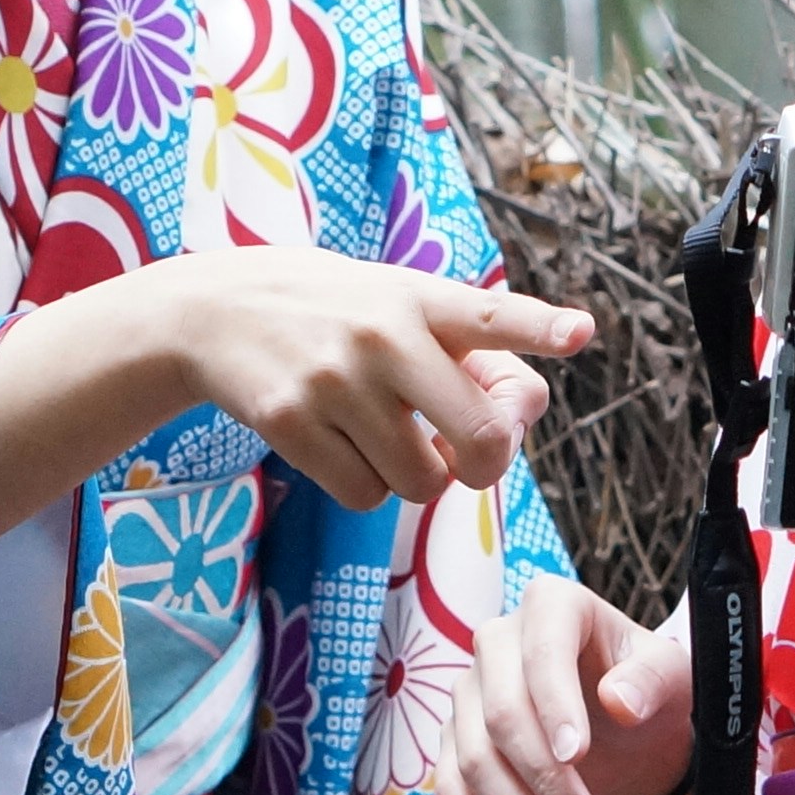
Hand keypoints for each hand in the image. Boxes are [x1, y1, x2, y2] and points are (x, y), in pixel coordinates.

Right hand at [154, 251, 592, 511]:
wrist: (213, 311)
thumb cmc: (335, 314)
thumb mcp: (400, 303)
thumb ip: (472, 352)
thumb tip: (518, 423)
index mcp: (420, 298)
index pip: (491, 314)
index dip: (540, 327)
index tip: (580, 332)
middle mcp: (383, 336)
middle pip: (478, 439)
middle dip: (486, 464)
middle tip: (464, 455)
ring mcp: (335, 381)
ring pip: (421, 483)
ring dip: (414, 475)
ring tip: (381, 431)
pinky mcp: (290, 421)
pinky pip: (365, 496)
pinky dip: (365, 486)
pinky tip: (340, 443)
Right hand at [435, 577, 691, 794]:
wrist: (621, 723)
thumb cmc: (646, 688)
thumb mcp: (670, 677)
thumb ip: (651, 680)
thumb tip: (618, 701)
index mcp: (552, 605)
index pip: (543, 652)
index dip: (555, 706)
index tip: (577, 756)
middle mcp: (498, 639)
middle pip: (502, 713)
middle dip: (543, 778)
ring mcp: (469, 689)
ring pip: (475, 758)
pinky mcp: (455, 736)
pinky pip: (448, 785)